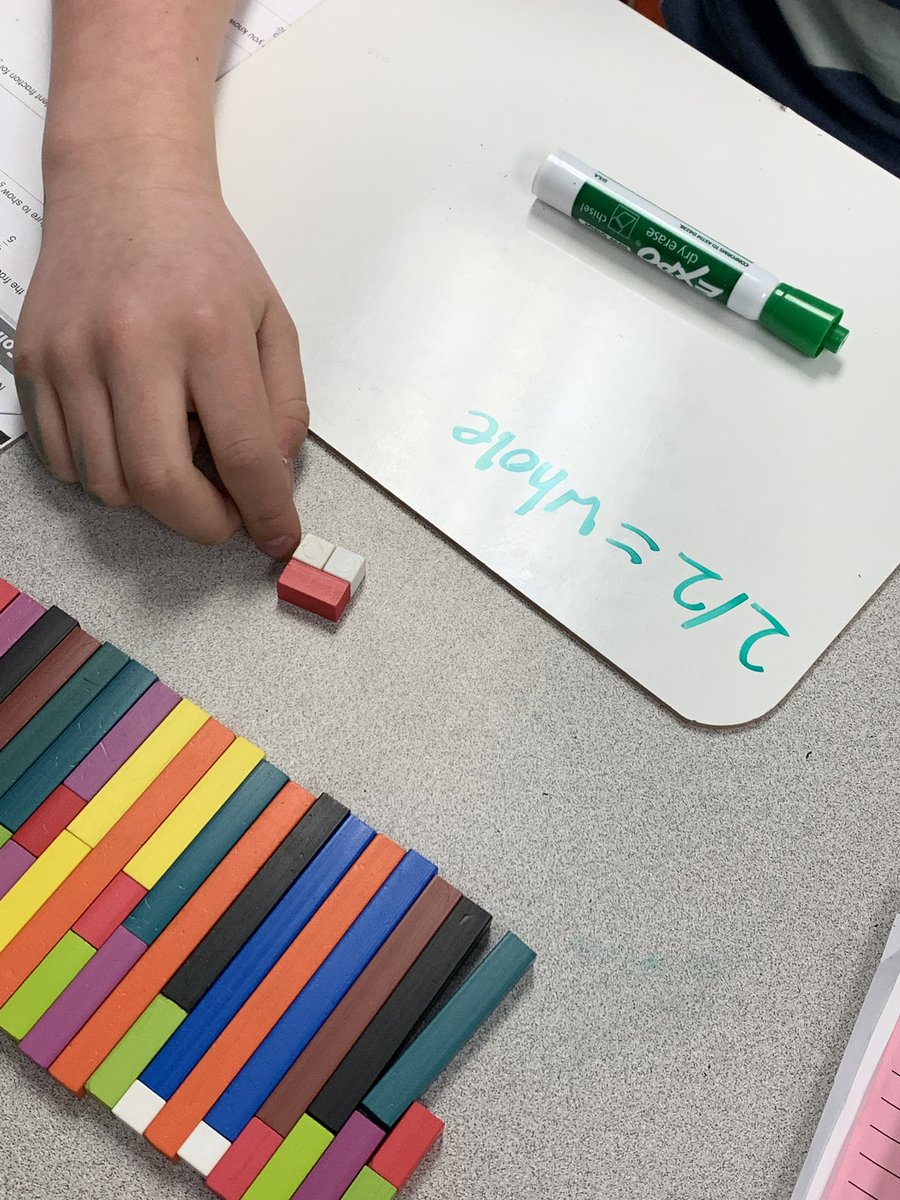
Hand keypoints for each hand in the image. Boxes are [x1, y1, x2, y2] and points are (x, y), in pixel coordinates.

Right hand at [15, 150, 306, 556]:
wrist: (123, 190)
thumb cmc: (205, 257)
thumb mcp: (272, 321)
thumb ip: (284, 406)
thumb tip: (269, 482)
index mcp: (208, 331)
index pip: (242, 453)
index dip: (265, 512)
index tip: (277, 537)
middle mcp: (134, 343)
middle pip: (159, 484)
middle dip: (200, 523)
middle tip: (222, 515)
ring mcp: (73, 355)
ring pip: (107, 483)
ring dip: (152, 497)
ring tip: (176, 451)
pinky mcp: (33, 362)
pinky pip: (65, 459)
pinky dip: (104, 470)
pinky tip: (131, 432)